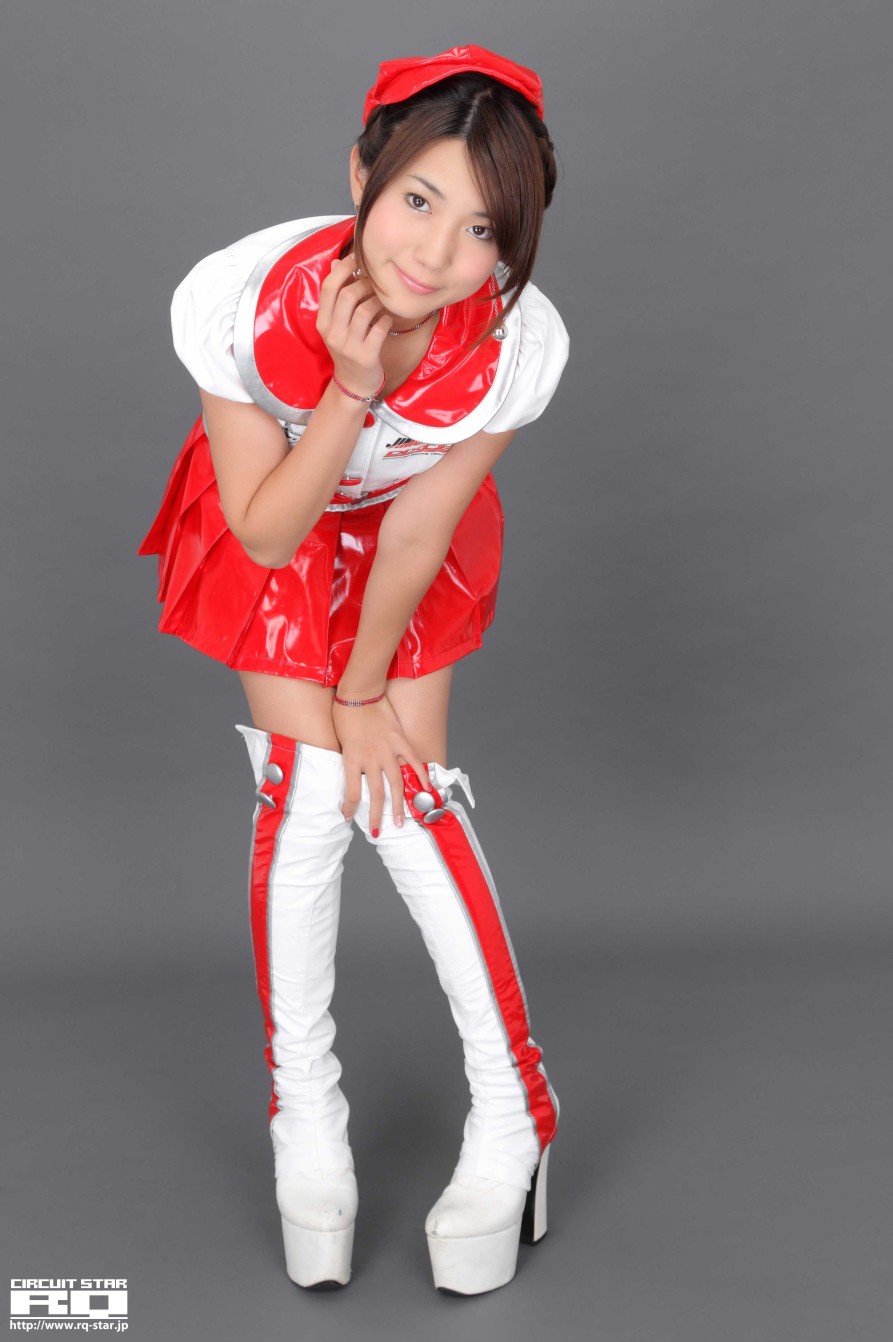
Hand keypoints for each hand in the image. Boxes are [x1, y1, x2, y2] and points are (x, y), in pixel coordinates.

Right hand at [316, 254, 390, 398]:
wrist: (353, 384)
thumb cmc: (348, 348)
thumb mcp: (336, 324)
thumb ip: (337, 295)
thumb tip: (336, 262)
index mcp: (322, 322)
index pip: (328, 288)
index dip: (343, 269)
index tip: (357, 259)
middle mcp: (332, 333)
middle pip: (348, 295)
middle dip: (366, 283)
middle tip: (377, 281)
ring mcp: (348, 346)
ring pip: (364, 310)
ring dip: (378, 300)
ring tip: (383, 299)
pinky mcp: (366, 356)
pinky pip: (380, 329)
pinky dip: (386, 320)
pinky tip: (387, 319)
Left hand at [332, 694, 432, 833]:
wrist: (359, 691)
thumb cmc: (344, 713)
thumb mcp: (340, 740)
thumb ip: (350, 758)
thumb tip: (353, 773)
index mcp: (352, 758)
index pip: (352, 792)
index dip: (350, 807)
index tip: (348, 817)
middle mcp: (371, 758)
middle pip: (376, 794)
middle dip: (377, 816)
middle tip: (378, 832)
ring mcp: (388, 750)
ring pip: (396, 784)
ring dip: (398, 805)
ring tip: (401, 821)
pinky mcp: (400, 740)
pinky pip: (413, 761)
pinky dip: (421, 775)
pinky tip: (427, 789)